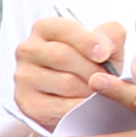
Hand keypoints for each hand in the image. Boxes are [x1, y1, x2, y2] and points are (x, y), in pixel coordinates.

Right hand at [12, 16, 131, 133]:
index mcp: (45, 29)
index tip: (104, 54)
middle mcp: (28, 50)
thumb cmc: (89, 67)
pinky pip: (60, 107)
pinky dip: (81, 107)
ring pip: (65, 83)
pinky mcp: (27, 103)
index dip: (86, 41)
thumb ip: (111, 35)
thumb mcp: (104, 47)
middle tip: (109, 80)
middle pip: (63, 56)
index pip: (64, 29)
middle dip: (92, 70)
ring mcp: (24, 77)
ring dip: (89, 90)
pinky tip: (89, 106)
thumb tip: (107, 45)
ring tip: (100, 92)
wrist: (74, 100)